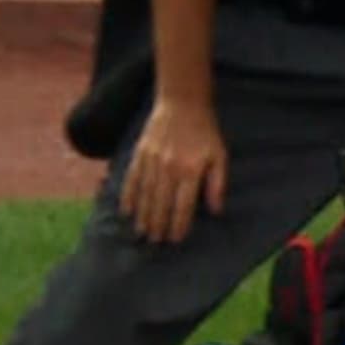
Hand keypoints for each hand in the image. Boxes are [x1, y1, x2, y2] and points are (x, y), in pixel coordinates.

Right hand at [116, 95, 225, 245]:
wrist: (182, 103)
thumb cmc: (204, 132)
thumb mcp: (219, 156)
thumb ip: (217, 184)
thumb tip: (216, 210)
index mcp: (191, 170)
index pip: (183, 205)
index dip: (178, 224)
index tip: (175, 239)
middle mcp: (169, 168)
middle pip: (161, 203)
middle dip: (158, 225)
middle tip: (155, 242)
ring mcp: (152, 160)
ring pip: (146, 195)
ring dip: (143, 216)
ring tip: (142, 232)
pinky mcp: (140, 153)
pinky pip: (132, 179)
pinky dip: (128, 196)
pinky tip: (126, 211)